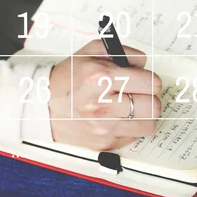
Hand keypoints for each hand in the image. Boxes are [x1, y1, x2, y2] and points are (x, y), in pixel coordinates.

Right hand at [48, 40, 162, 150]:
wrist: (43, 106)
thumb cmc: (68, 77)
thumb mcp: (91, 51)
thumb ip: (123, 51)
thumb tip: (144, 63)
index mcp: (100, 78)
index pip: (150, 83)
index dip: (150, 78)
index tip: (143, 78)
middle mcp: (102, 106)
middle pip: (153, 106)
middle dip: (150, 97)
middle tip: (138, 92)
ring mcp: (103, 129)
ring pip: (149, 125)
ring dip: (143, 114)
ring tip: (129, 105)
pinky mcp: (104, 145)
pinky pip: (134, 137)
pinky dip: (130, 127)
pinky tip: (117, 117)